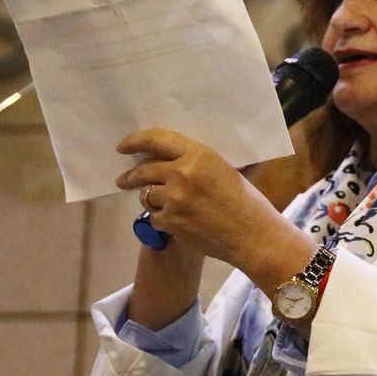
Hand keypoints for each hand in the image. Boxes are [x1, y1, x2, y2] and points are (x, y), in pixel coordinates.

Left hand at [116, 128, 291, 275]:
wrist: (253, 236)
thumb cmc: (246, 202)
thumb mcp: (223, 170)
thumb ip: (195, 163)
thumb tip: (166, 160)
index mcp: (199, 155)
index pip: (156, 139)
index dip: (135, 141)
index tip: (123, 146)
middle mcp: (182, 173)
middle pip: (144, 170)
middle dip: (130, 176)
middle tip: (124, 179)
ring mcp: (173, 199)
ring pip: (146, 195)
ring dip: (151, 198)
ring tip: (165, 204)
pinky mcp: (169, 222)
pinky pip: (154, 217)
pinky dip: (161, 219)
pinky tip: (178, 222)